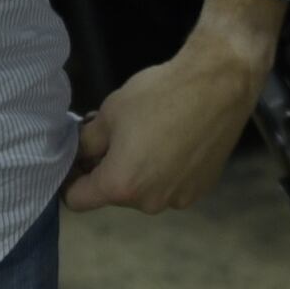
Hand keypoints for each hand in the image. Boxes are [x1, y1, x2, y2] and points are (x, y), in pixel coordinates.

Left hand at [71, 0, 273, 210]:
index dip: (70, 178)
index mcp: (120, 185)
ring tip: (151, 135)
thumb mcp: (108, 112)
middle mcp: (149, 202)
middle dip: (109, 169)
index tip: (77, 160)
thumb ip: (86, 142)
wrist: (219, 86)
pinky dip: (166, 171)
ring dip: (140, 172)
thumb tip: (79, 154)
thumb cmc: (161, 95)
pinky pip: (171, 186)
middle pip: (114, 194)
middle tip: (119, 136)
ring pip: (144, 191)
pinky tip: (176, 142)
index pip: (77, 199)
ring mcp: (178, 199)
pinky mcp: (200, 190)